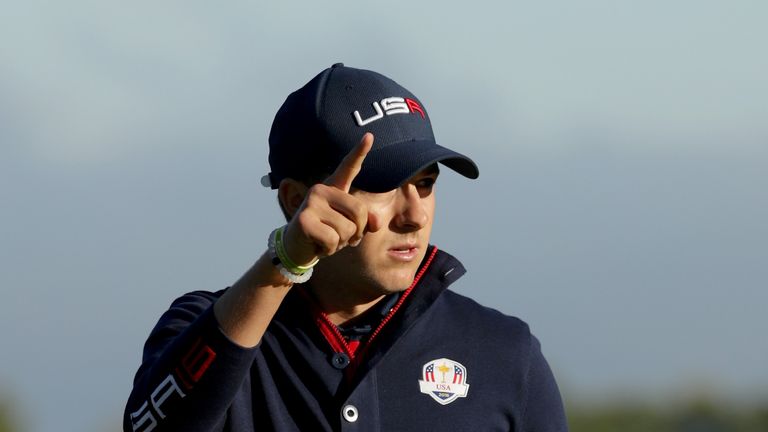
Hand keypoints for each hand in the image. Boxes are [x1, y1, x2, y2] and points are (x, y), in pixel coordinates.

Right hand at [282, 133, 376, 265]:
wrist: (297, 249)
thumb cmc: (326, 234)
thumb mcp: (350, 228)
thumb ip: (366, 223)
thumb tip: (376, 223)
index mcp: (334, 188)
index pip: (348, 168)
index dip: (359, 152)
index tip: (369, 136)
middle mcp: (321, 189)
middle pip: (359, 212)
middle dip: (356, 232)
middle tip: (339, 237)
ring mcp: (311, 202)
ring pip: (347, 229)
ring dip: (341, 243)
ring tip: (326, 240)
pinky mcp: (304, 219)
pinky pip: (333, 240)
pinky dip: (329, 249)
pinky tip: (318, 245)